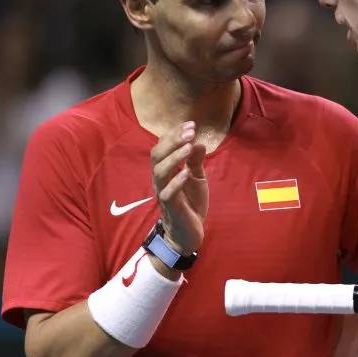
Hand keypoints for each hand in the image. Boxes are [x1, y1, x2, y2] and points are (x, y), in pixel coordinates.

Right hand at [150, 121, 207, 253]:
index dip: (174, 134)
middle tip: (190, 131)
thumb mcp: (196, 178)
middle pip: (158, 154)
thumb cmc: (190, 203)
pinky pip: (168, 192)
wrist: (188, 232)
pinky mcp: (170, 206)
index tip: (191, 124)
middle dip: (173, 140)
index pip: (163, 146)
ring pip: (160, 171)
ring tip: (188, 146)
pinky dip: (176, 181)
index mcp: (166, 169)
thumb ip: (196, 161)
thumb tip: (199, 142)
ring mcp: (163, 192)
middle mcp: (160, 178)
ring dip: (174, 157)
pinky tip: (186, 172)